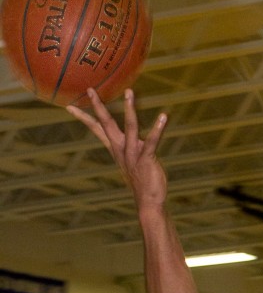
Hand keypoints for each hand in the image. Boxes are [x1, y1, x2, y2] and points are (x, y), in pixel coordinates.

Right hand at [67, 89, 168, 211]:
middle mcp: (121, 149)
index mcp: (116, 149)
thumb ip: (134, 146)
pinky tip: (163, 116)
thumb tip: (139, 137)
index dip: (84, 118)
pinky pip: (152, 141)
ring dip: (129, 109)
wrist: (148, 202)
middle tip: (90, 90)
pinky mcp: (146, 159)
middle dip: (99, 107)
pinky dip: (158, 128)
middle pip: (106, 124)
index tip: (69, 106)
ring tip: (129, 92)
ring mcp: (133, 154)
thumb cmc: (142, 181)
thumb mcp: (133, 160)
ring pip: (130, 127)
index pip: (96, 130)